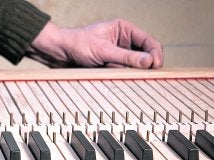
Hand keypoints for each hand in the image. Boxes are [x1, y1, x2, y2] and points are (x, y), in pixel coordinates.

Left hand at [26, 19, 162, 68]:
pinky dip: (121, 76)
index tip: (155, 65)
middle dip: (144, 64)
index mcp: (124, 29)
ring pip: (134, 65)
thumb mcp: (103, 51)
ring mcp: (117, 53)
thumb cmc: (76, 45)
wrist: (57, 53)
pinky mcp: (110, 64)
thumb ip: (125, 57)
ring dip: (130, 71)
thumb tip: (148, 62)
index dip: (155, 53)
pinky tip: (112, 76)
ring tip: (119, 73)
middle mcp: (123, 40)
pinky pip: (122, 72)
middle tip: (145, 75)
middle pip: (144, 54)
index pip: (148, 41)